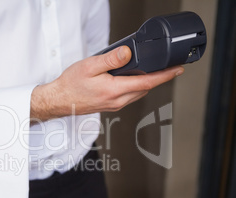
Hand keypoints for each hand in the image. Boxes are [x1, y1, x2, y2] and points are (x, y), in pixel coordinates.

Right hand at [31, 46, 183, 119]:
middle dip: (158, 78)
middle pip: (145, 88)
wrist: (59, 100)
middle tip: (167, 66)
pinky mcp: (110, 106)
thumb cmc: (70, 85)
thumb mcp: (89, 66)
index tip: (177, 69)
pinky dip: (135, 87)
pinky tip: (131, 79)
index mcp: (114, 90)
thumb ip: (110, 60)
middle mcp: (117, 101)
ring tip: (150, 70)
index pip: (147, 82)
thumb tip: (127, 53)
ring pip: (138, 93)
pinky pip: (129, 96)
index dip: (165, 75)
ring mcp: (114, 105)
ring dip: (146, 83)